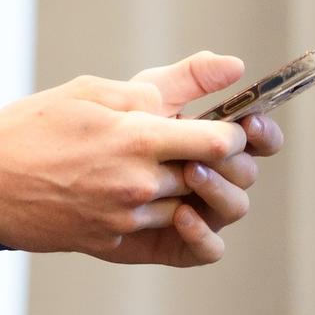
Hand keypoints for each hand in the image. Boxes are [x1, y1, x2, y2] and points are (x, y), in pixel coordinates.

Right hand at [0, 75, 245, 263]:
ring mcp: (123, 218)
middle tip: (183, 150)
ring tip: (143, 171)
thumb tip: (226, 68)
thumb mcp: (89, 90)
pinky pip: (151, 233)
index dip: (231, 136)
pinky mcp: (108, 243)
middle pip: (208, 179)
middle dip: (203, 164)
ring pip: (184, 210)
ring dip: (176, 193)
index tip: (220, 129)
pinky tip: (117, 194)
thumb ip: (158, 86)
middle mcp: (137, 183)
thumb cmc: (28, 127)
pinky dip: (145, 215)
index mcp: (136, 139)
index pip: (221, 143)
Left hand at [118, 51, 285, 260]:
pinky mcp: (175, 243)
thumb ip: (188, 79)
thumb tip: (236, 65)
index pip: (253, 139)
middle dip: (234, 160)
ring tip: (191, 172)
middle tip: (206, 150)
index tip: (250, 123)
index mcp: (209, 142)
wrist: (53, 168)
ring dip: (220, 191)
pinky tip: (182, 215)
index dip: (262, 133)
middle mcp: (211, 177)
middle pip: (247, 172)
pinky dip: (203, 235)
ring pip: (234, 207)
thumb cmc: (101, 128)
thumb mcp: (143, 97)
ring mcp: (197, 210)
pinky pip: (207, 249)